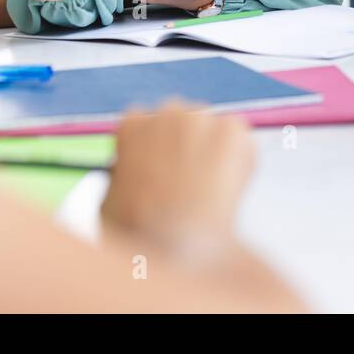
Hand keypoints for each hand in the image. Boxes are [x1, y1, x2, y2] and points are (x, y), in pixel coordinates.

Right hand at [102, 102, 254, 257]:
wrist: (175, 241)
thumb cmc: (137, 231)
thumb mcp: (112, 200)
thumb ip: (123, 177)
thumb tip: (135, 175)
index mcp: (132, 124)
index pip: (148, 124)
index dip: (158, 150)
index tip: (165, 172)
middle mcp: (166, 112)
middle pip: (184, 120)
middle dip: (189, 145)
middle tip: (194, 183)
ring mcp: (201, 118)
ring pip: (215, 130)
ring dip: (215, 153)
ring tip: (210, 193)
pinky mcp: (231, 130)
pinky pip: (241, 143)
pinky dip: (240, 165)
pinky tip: (227, 193)